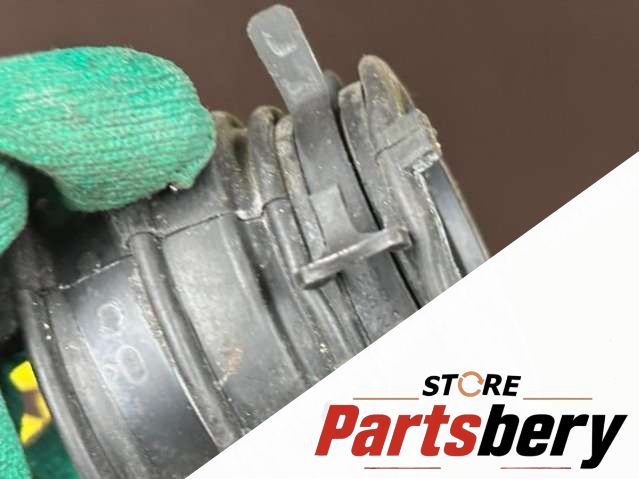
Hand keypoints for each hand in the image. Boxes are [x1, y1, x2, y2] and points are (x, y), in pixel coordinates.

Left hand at [0, 47, 213, 253]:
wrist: (47, 119)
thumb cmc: (85, 163)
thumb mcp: (122, 194)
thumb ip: (147, 184)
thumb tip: (145, 183)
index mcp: (194, 137)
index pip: (201, 156)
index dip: (181, 169)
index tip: (168, 176)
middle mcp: (184, 100)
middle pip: (184, 123)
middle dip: (166, 140)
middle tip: (143, 155)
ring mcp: (157, 73)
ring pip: (163, 100)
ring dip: (149, 116)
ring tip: (120, 132)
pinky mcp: (130, 57)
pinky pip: (136, 82)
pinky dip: (126, 96)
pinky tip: (104, 111)